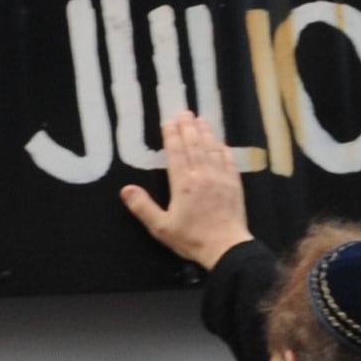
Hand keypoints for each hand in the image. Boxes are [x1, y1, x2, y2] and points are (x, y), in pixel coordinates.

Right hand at [122, 112, 251, 268]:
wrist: (226, 248)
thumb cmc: (191, 238)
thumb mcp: (161, 227)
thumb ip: (143, 207)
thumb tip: (125, 189)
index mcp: (183, 183)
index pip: (176, 152)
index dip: (172, 135)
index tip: (169, 121)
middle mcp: (202, 175)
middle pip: (194, 145)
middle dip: (188, 127)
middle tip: (184, 112)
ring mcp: (221, 178)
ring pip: (212, 149)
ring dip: (206, 133)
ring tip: (201, 120)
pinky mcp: (234, 185)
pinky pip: (228, 161)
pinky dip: (223, 149)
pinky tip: (221, 144)